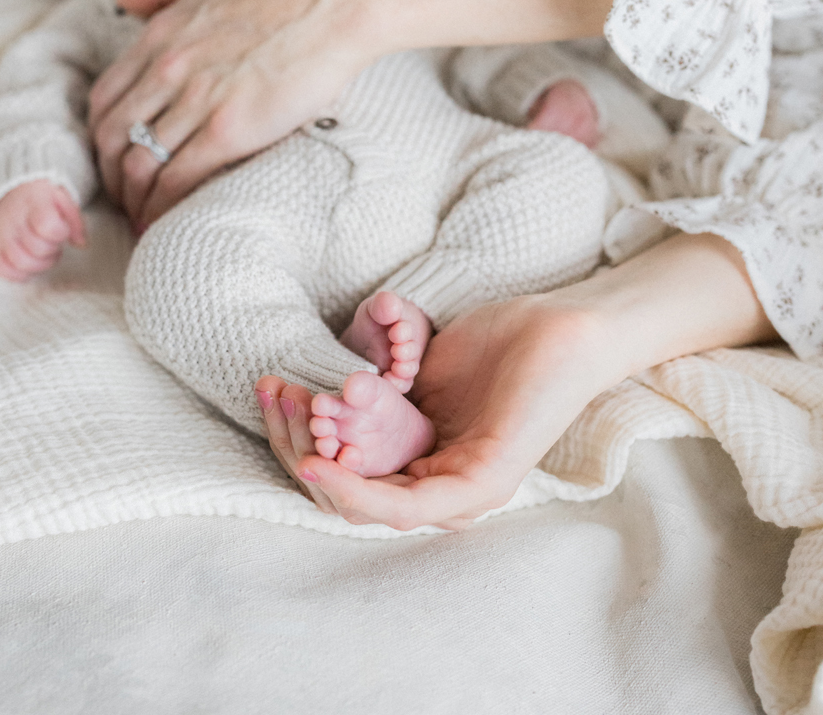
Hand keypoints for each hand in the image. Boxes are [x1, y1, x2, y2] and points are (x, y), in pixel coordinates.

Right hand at [0, 180, 85, 280]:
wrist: (9, 192)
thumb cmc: (40, 199)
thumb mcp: (62, 199)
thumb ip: (75, 221)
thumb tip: (81, 244)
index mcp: (33, 202)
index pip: (47, 224)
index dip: (60, 232)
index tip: (61, 229)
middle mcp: (13, 219)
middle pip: (38, 248)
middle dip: (53, 249)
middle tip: (52, 242)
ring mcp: (0, 235)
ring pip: (22, 263)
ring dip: (40, 264)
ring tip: (42, 252)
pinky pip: (2, 270)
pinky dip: (20, 273)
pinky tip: (29, 262)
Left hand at [89, 0, 376, 225]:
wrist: (337, 1)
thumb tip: (125, 1)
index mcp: (161, 34)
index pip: (104, 99)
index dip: (102, 138)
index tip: (116, 158)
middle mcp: (167, 68)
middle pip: (112, 137)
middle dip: (112, 175)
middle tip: (127, 197)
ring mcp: (196, 100)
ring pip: (139, 163)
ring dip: (136, 198)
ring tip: (146, 217)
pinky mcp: (228, 130)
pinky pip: (177, 178)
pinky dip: (164, 206)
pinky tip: (169, 220)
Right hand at [254, 234, 774, 530]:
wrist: (562, 325)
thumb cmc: (501, 342)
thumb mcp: (422, 369)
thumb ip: (379, 393)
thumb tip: (325, 388)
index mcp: (427, 464)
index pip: (349, 473)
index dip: (301, 439)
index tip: (272, 394)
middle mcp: (443, 489)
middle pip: (350, 495)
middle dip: (299, 449)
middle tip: (273, 399)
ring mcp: (466, 491)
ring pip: (373, 508)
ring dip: (321, 471)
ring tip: (291, 429)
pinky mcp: (486, 482)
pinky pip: (412, 505)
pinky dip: (359, 491)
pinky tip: (324, 464)